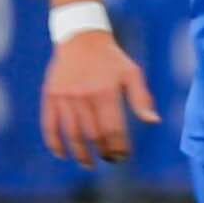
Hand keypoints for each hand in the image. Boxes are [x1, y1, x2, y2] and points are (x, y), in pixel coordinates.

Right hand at [41, 30, 159, 167]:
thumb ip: (141, 99)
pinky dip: (54, 143)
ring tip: (88, 164)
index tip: (124, 156)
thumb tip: (153, 122)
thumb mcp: (132, 74)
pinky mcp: (50, 96)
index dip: (119, 147)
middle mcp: (84, 95)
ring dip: (80, 154)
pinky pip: (50, 125)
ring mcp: (64, 96)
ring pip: (71, 134)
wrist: (81, 38)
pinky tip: (63, 155)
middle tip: (110, 160)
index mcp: (106, 92)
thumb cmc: (112, 59)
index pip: (113, 130)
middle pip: (93, 135)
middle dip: (103, 152)